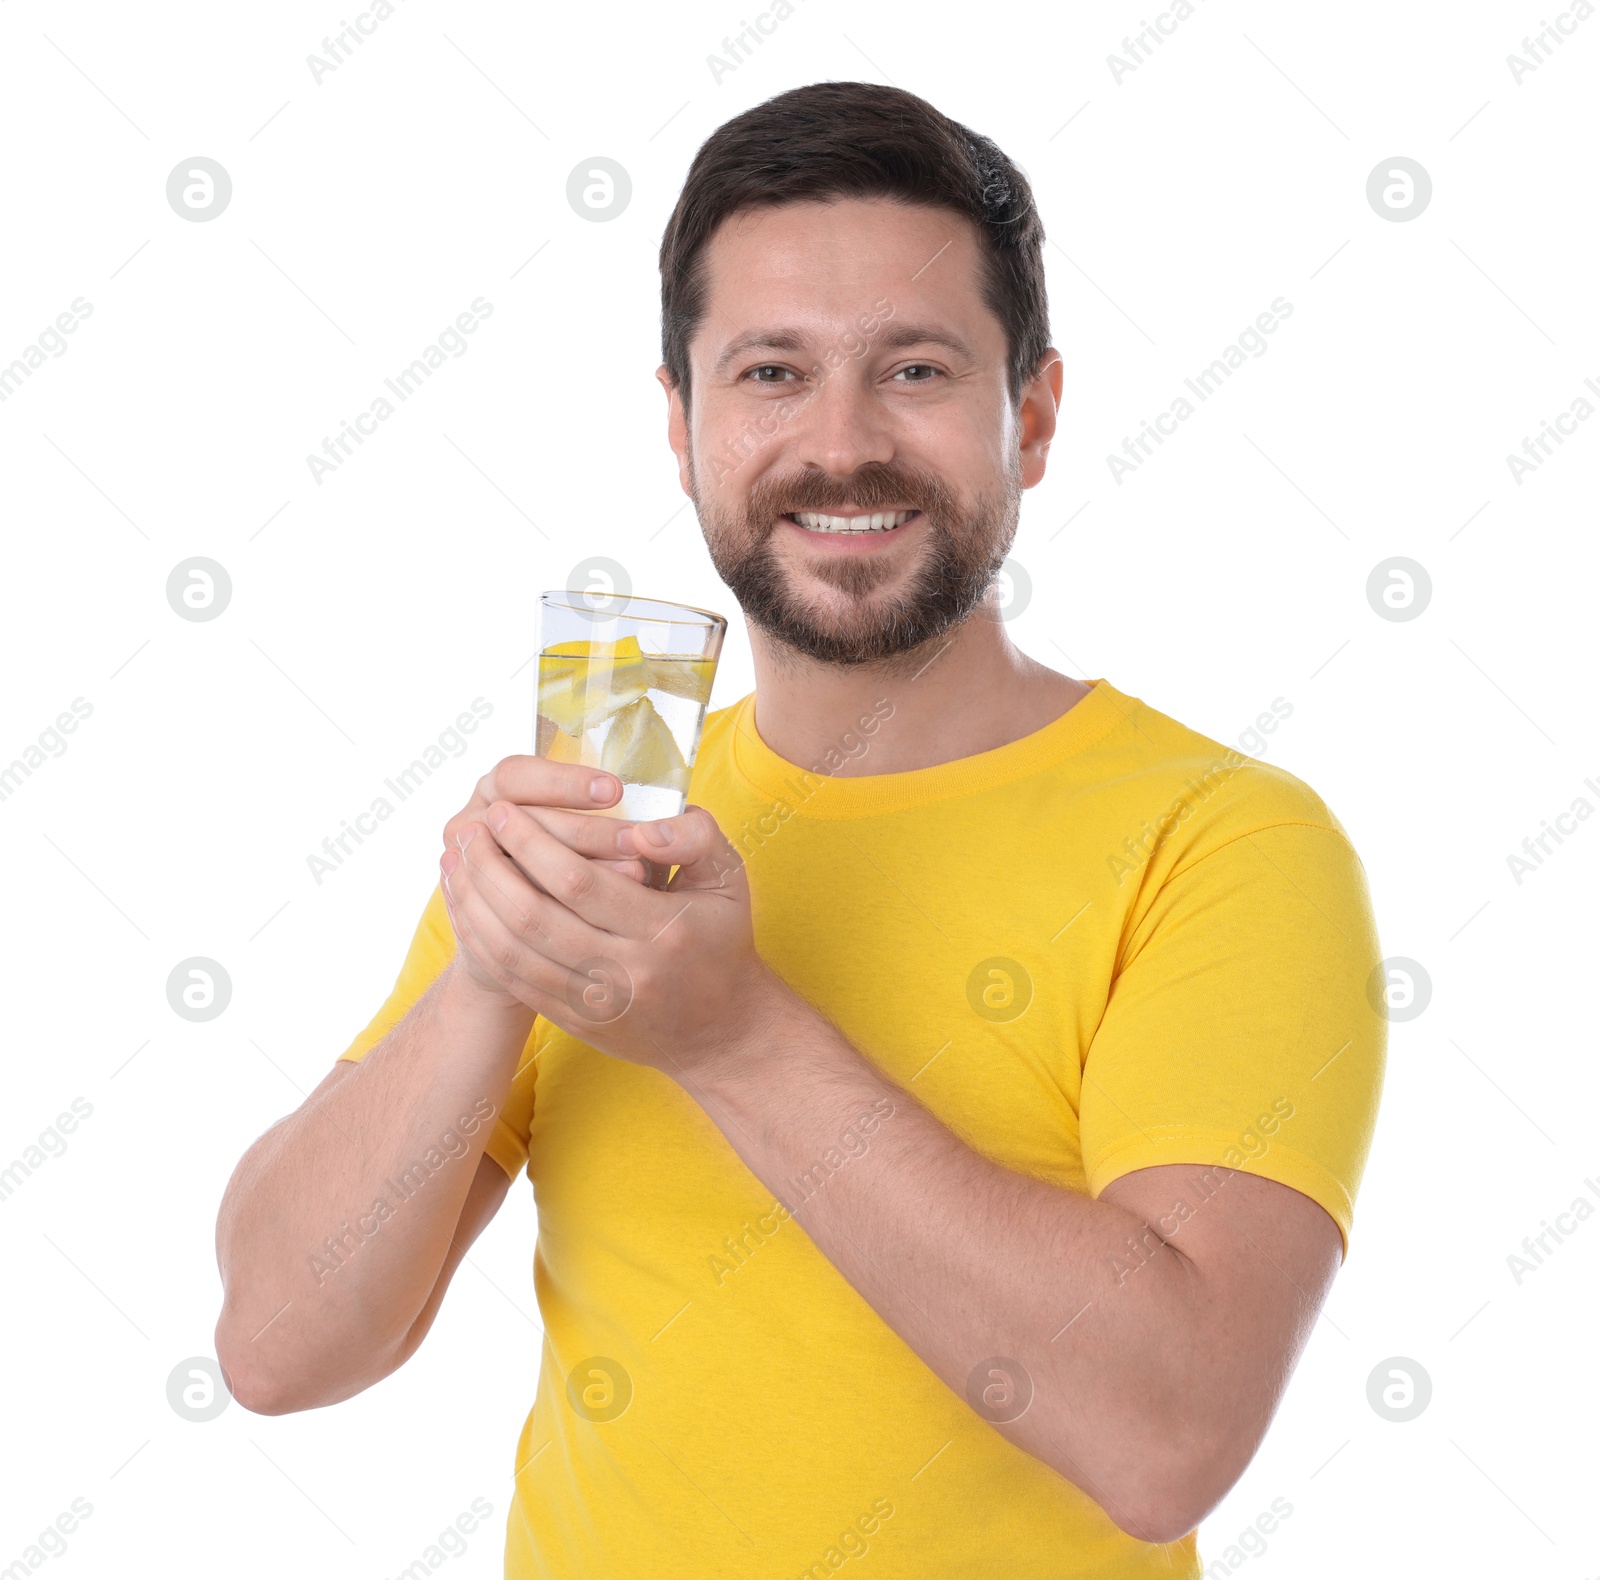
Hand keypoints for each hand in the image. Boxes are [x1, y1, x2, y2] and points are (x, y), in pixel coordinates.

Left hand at [438, 797, 789, 1080]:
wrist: (722, 1030)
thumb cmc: (720, 938)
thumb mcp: (728, 878)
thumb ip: (693, 836)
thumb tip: (640, 828)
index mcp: (664, 930)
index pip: (579, 882)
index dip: (532, 843)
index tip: (504, 811)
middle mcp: (627, 973)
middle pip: (535, 918)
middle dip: (492, 868)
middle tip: (471, 829)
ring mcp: (599, 1005)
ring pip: (515, 953)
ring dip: (475, 904)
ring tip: (456, 861)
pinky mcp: (577, 1023)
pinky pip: (515, 981)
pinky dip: (483, 941)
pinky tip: (467, 906)